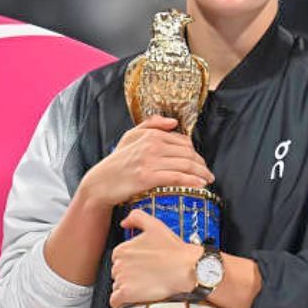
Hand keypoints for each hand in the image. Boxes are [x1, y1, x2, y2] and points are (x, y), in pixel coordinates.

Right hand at [80, 115, 213, 208]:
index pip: (184, 142)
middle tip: (208, 173)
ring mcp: (150, 161)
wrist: (100, 183)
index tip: (200, 163)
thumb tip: (173, 122)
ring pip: (185, 165)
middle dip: (201, 164)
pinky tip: (200, 185)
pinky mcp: (147, 177)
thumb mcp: (130, 137)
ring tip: (208, 180)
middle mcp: (152, 145)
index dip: (196, 153)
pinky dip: (191, 181)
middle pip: (188, 154)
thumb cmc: (117, 162)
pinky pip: (177, 177)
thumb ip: (151, 125)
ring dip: (201, 173)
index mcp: (151, 135)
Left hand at [109, 209, 200, 307]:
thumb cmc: (176, 251)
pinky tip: (136, 299)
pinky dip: (123, 303)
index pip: (120, 261)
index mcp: (122, 249)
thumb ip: (136, 217)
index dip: (133, 264)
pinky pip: (116, 302)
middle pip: (118, 274)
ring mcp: (122, 280)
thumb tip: (124, 223)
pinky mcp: (126, 294)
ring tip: (148, 287)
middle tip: (149, 276)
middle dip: (131, 277)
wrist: (190, 270)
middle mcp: (119, 264)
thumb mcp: (156, 226)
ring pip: (118, 288)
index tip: (146, 266)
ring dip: (129, 290)